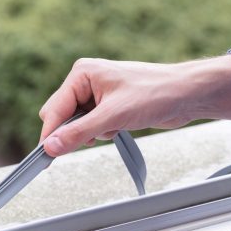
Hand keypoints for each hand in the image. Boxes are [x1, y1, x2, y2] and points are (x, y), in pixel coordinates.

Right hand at [39, 55, 230, 155]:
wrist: (186, 95)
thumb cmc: (156, 93)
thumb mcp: (113, 117)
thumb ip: (78, 133)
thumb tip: (51, 146)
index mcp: (82, 73)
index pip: (54, 109)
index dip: (50, 134)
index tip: (44, 157)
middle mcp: (87, 81)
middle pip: (62, 117)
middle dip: (75, 132)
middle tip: (94, 136)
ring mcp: (98, 94)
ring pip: (77, 125)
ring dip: (92, 133)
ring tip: (115, 126)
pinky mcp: (109, 106)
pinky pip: (93, 126)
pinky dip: (103, 132)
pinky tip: (120, 127)